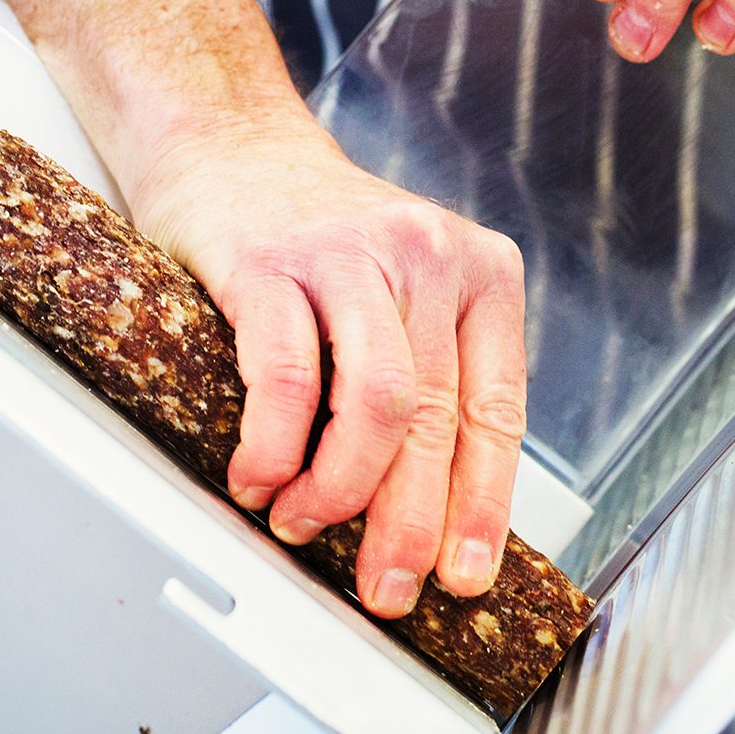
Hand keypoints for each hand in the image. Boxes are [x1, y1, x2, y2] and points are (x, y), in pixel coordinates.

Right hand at [133, 113, 525, 617]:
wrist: (236, 148)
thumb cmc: (326, 240)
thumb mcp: (410, 295)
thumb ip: (435, 377)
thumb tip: (435, 506)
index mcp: (483, 276)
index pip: (498, 410)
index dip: (483, 502)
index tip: (468, 570)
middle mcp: (431, 259)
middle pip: (439, 417)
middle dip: (413, 521)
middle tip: (388, 584)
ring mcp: (354, 253)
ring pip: (378, 402)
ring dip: (343, 489)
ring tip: (307, 523)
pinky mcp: (273, 259)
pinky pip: (286, 375)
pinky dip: (274, 446)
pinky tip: (260, 477)